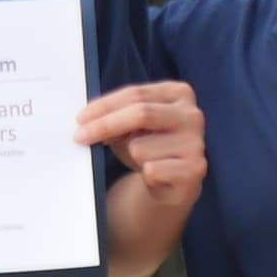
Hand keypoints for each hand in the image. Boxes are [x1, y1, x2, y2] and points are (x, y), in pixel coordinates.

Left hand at [75, 80, 204, 210]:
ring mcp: (196, 142)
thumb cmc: (149, 147)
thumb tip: (87, 121)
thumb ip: (116, 117)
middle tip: (80, 136)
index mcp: (179, 93)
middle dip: (105, 124)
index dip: (105, 105)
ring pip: (141, 147)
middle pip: (141, 113)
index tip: (81, 118)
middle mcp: (192, 115)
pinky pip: (152, 170)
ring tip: (141, 160)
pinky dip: (144, 174)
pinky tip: (154, 175)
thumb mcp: (131, 126)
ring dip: (130, 156)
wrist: (172, 183)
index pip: (136, 94)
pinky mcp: (195, 169)